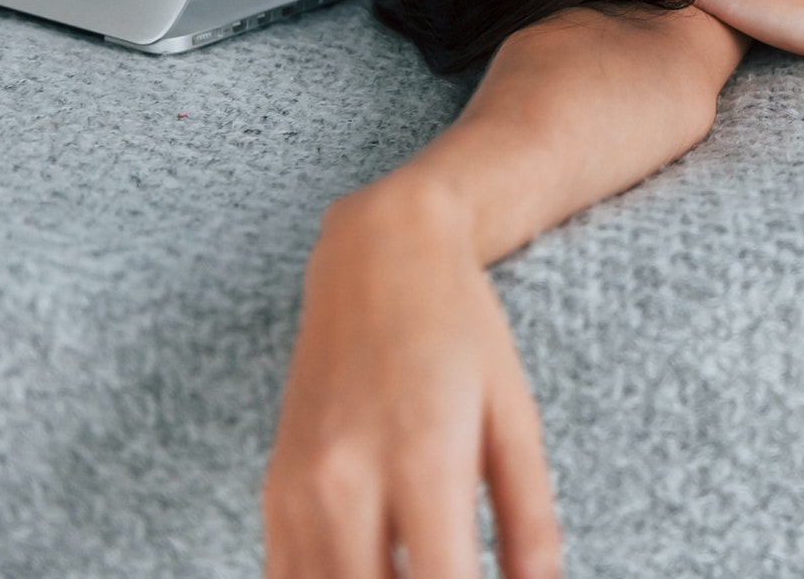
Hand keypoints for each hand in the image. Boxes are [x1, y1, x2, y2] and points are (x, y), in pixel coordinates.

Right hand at [263, 174, 562, 578]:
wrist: (377, 256)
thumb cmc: (460, 332)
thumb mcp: (515, 415)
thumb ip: (531, 517)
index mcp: (423, 457)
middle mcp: (347, 479)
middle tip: (449, 578)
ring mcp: (298, 488)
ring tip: (417, 575)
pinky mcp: (273, 491)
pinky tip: (373, 574)